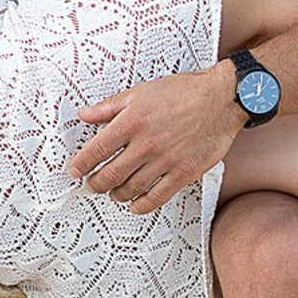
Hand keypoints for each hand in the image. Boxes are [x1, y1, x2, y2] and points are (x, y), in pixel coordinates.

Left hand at [68, 62, 244, 215]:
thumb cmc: (185, 92)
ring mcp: (165, 161)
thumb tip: (86, 115)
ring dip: (116, 194)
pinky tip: (135, 204)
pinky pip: (157, 197)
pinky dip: (142, 205)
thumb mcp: (141, 92)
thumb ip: (110, 106)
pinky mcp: (183, 173)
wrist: (221, 98)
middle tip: (91, 184)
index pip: (96, 150)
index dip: (82, 164)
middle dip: (95, 183)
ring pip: (131, 188)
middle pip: (110, 174)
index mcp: (132, 122)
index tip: (75, 170)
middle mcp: (146, 144)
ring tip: (112, 192)